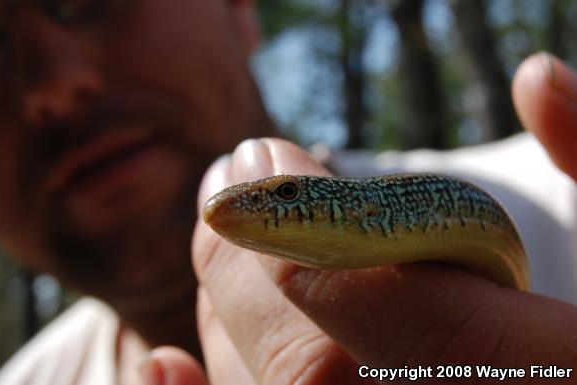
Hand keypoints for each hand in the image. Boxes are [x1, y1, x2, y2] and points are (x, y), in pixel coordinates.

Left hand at [143, 53, 576, 384]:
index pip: (390, 312)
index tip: (264, 158)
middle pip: (313, 365)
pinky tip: (163, 363)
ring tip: (218, 240)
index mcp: (553, 383)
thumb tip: (539, 75)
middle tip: (232, 178)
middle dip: (250, 262)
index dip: (305, 228)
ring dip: (226, 319)